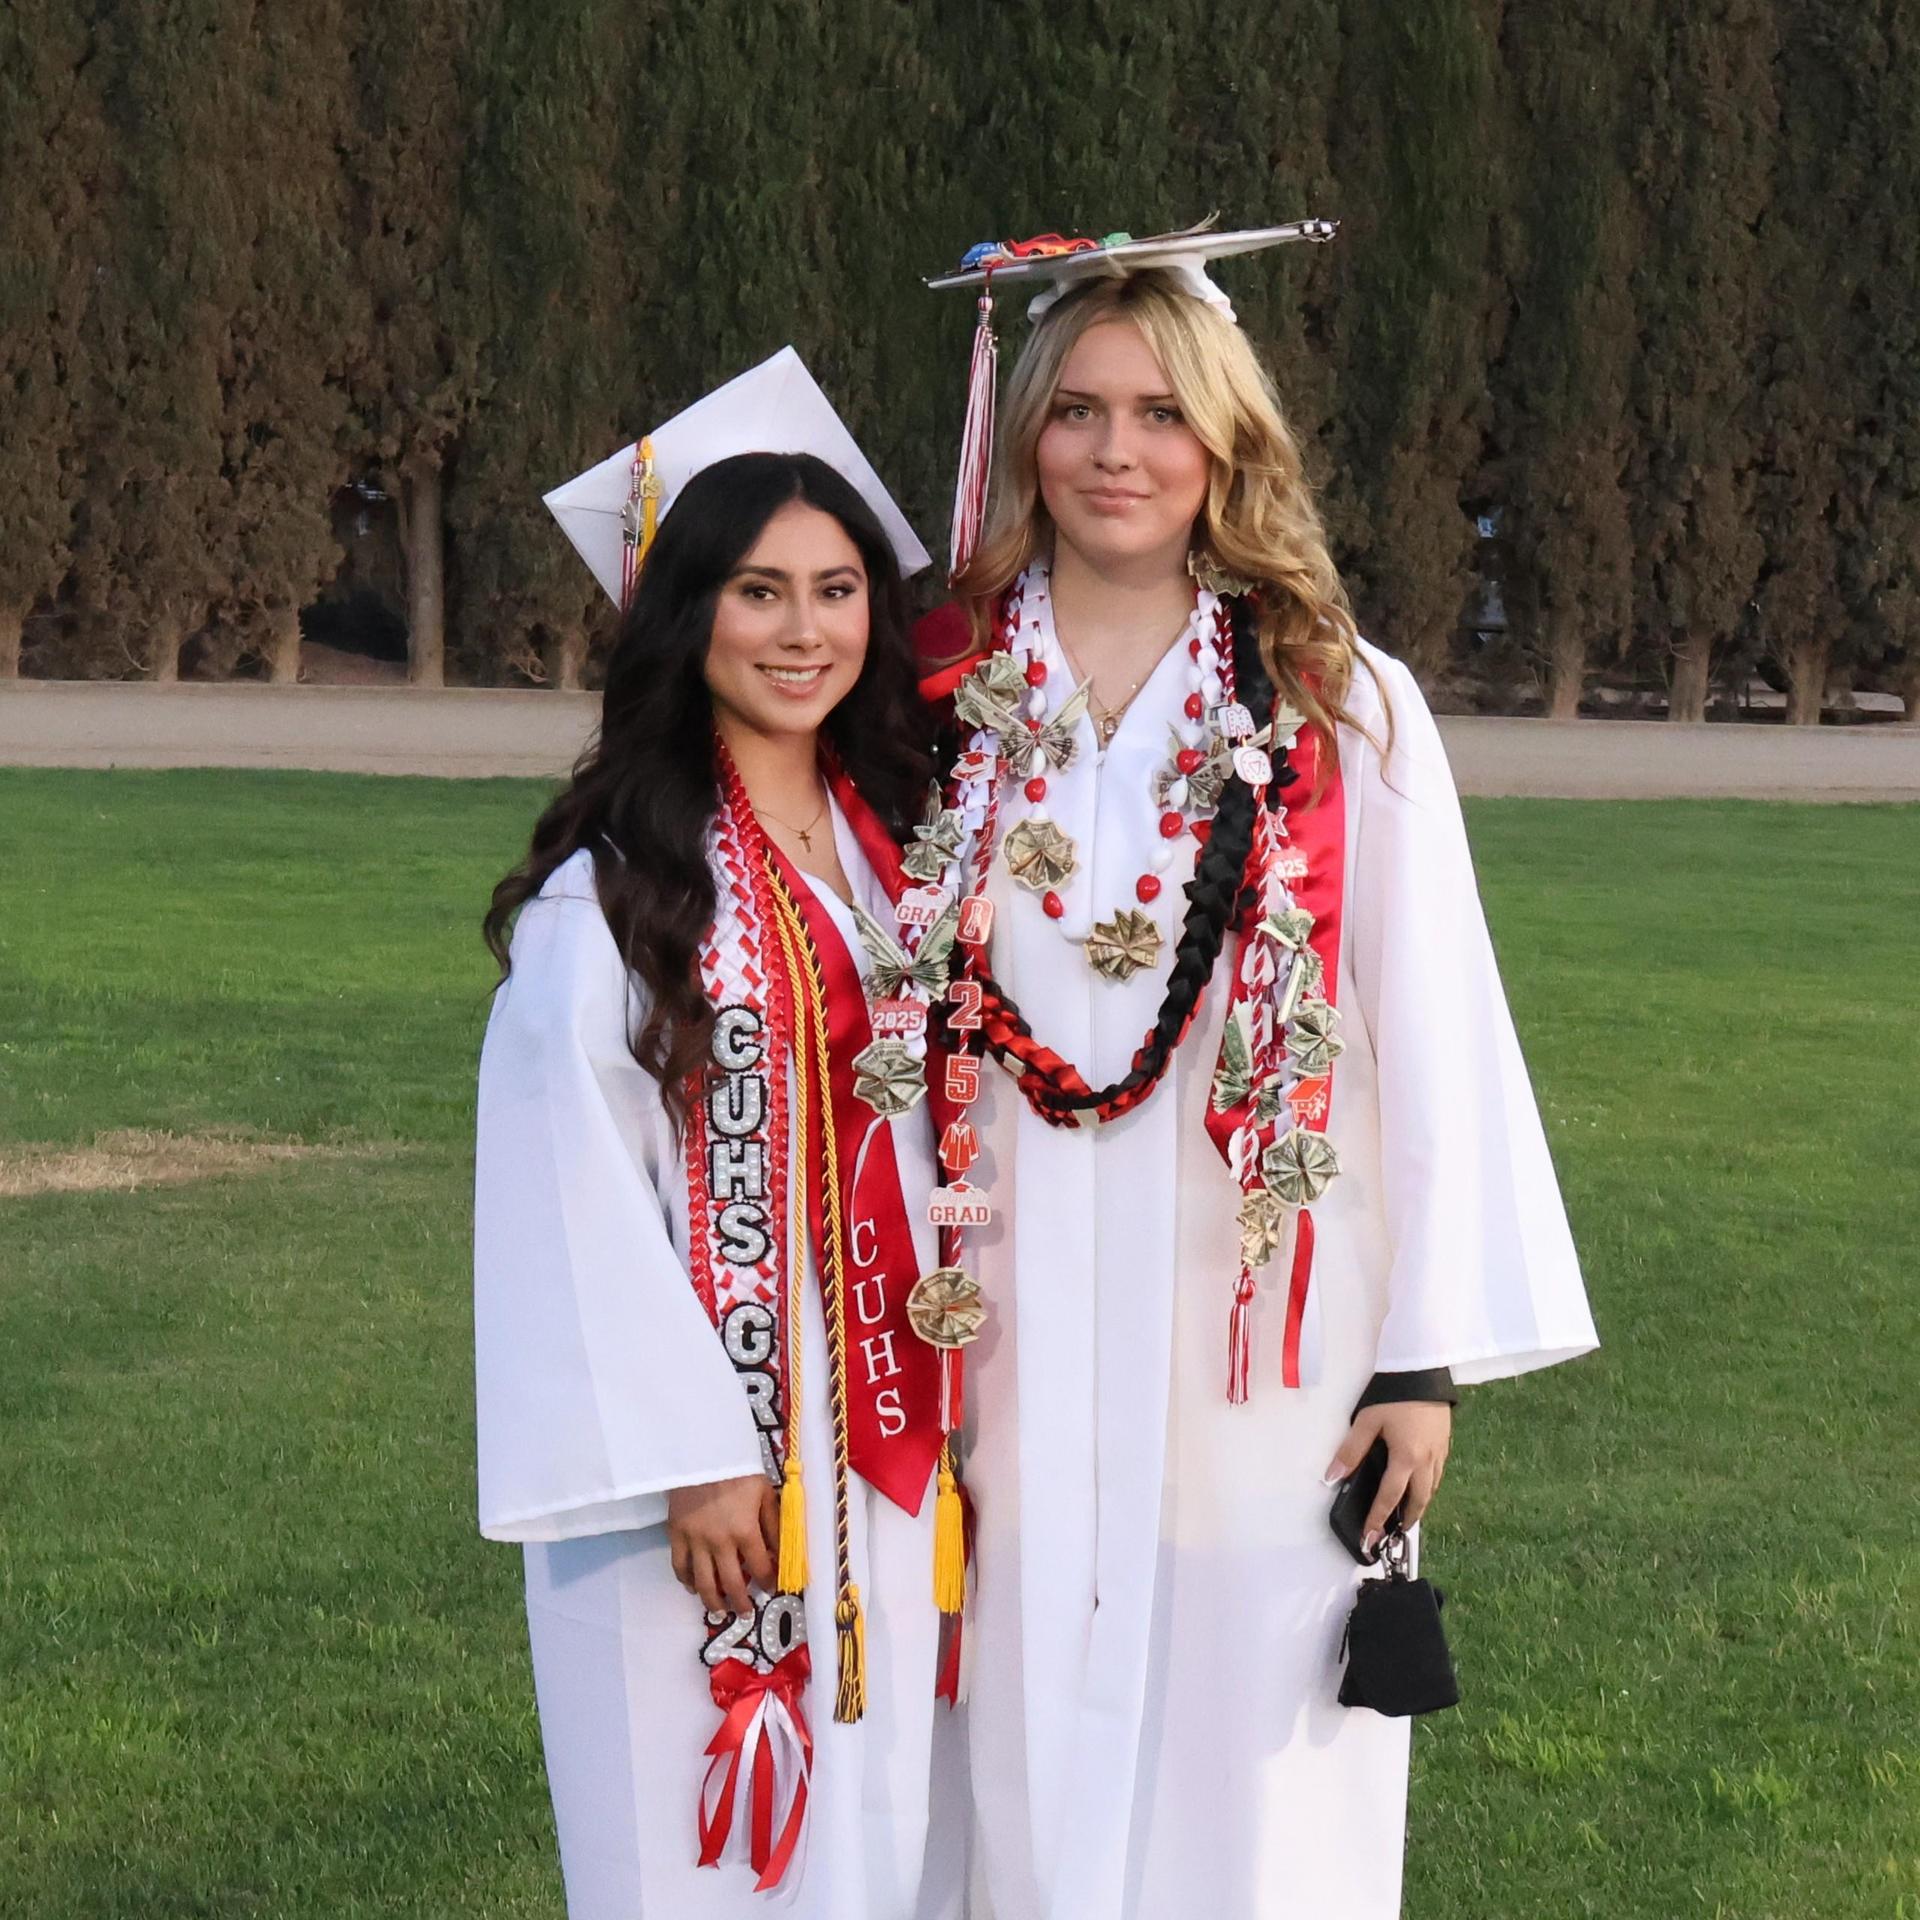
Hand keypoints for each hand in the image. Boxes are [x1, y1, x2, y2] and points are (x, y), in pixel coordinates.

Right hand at [667, 1474, 778, 1613]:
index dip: (768, 1581)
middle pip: (731, 1584)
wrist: (701, 1452)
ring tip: (721, 1610)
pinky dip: (687, 1581)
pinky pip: (680, 1567)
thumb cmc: (738, 1471)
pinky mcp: (676, 1534)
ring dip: (713, 1602)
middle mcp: (720, 1542)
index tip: (771, 1588)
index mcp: (745, 1531)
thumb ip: (773, 1525)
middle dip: (741, 1603)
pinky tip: (694, 1587)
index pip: (760, 1568)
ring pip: (703, 1583)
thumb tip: (781, 1553)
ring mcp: (695, 1541)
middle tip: (746, 1612)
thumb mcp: (765, 1493)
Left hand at [1323, 1401, 1452, 1553]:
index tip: (1370, 1538)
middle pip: (1418, 1501)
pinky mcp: (1445, 1443)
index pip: (1389, 1498)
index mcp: (1406, 1458)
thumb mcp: (1367, 1421)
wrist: (1423, 1371)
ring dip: (1419, 1505)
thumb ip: (1350, 1451)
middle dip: (1405, 1519)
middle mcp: (1427, 1461)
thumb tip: (1333, 1477)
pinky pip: (1437, 1475)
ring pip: (1431, 1490)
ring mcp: (1439, 1453)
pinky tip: (1420, 1484)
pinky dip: (1428, 1487)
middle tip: (1394, 1532)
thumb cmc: (1395, 1395)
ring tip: (1406, 1514)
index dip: (1378, 1519)